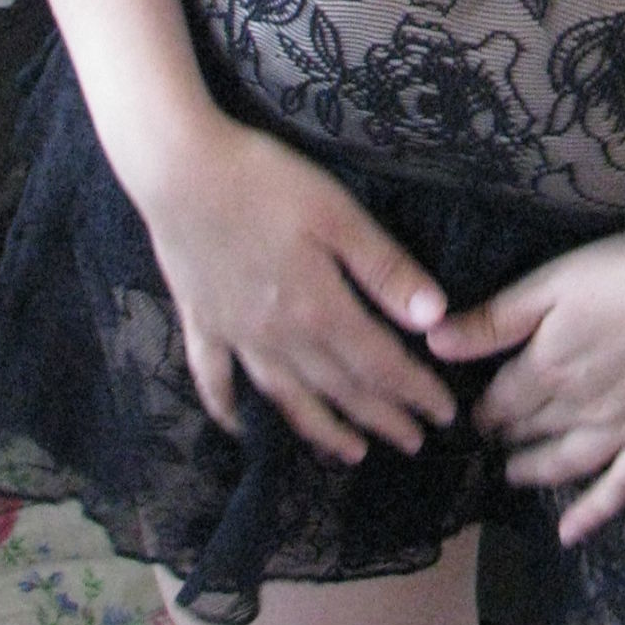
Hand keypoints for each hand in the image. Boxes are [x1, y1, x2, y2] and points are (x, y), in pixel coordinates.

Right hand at [140, 114, 457, 463]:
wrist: (180, 170)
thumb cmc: (266, 181)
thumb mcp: (337, 214)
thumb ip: (384, 268)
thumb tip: (435, 318)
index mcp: (319, 309)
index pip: (379, 363)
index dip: (414, 391)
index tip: (444, 414)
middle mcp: (279, 337)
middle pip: (339, 388)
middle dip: (381, 418)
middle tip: (413, 443)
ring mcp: (235, 334)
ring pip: (286, 397)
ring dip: (321, 429)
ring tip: (351, 454)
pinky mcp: (200, 321)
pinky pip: (214, 379)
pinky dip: (228, 408)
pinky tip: (240, 427)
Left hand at [426, 227, 624, 544]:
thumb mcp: (552, 283)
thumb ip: (495, 318)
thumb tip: (434, 343)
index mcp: (546, 368)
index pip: (501, 399)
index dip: (483, 409)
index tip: (470, 417)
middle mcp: (576, 409)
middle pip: (530, 429)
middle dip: (505, 437)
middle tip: (488, 447)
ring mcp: (619, 431)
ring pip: (564, 462)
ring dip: (535, 471)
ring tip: (513, 476)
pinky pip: (618, 488)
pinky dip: (591, 512)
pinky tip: (570, 535)